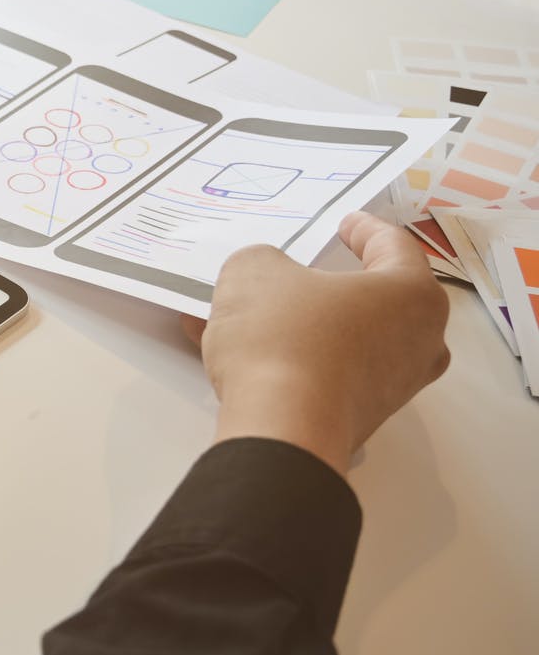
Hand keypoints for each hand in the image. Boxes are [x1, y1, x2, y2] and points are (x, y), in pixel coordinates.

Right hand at [184, 212, 449, 472]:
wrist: (282, 431)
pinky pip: (325, 373)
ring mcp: (394, 386)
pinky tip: (236, 354)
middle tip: (301, 271)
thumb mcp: (254, 272)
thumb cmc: (283, 337)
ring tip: (244, 316)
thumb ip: (264, 262)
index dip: (364, 228)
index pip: (394, 246)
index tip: (344, 223)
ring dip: (300, 324)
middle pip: (375, 299)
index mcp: (412, 294)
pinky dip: (290, 359)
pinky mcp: (362, 419)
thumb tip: (268, 277)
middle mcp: (419, 341)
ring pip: (345, 339)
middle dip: (331, 285)